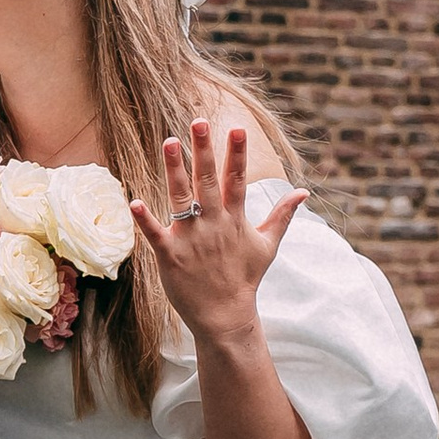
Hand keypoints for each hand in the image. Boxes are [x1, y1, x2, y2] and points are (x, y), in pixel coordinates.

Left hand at [129, 119, 307, 348]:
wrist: (226, 317)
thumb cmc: (245, 279)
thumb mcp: (268, 245)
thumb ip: (283, 215)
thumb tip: (304, 192)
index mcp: (235, 219)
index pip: (237, 179)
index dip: (237, 154)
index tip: (237, 127)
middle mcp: (214, 224)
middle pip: (208, 180)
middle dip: (204, 150)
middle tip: (199, 121)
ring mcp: (192, 239)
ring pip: (182, 198)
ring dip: (175, 170)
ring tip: (170, 141)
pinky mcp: (171, 256)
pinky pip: (156, 234)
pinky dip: (145, 219)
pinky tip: (134, 201)